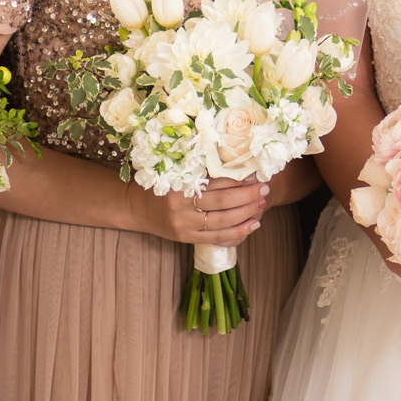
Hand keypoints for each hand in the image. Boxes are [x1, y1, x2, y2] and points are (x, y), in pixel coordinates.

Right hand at [140, 177, 267, 246]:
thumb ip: (201, 170)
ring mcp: (184, 225)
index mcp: (180, 184)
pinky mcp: (186, 238)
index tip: (256, 173)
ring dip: (246, 213)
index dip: (239, 178)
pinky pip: (217, 237)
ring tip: (262, 204)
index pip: (216, 182)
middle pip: (223, 202)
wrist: (136, 207)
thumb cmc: (161, 184)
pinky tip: (253, 225)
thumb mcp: (176, 172)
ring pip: (222, 221)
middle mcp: (181, 206)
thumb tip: (237, 162)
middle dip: (247, 195)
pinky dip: (237, 232)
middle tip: (265, 188)